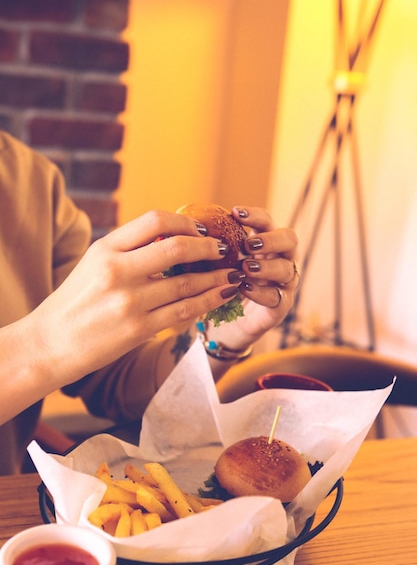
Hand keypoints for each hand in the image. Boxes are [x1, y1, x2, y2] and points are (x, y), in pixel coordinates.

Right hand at [32, 210, 245, 384]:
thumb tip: (174, 238)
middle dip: (208, 247)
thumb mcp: (94, 263)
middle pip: (177, 248)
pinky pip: (183, 311)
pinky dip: (207, 301)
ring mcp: (129, 301)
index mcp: (105, 248)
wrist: (50, 344)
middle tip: (223, 249)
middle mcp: (117, 271)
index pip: (155, 221)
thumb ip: (129, 249)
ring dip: (216, 277)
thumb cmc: (75, 301)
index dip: (185, 222)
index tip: (200, 229)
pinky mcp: (139, 329)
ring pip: (186, 283)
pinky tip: (220, 295)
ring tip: (232, 275)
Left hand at [209, 206, 298, 345]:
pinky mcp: (280, 307)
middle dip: (271, 239)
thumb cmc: (218, 287)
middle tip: (248, 245)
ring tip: (246, 268)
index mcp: (264, 244)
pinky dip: (261, 292)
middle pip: (290, 240)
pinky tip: (244, 288)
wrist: (223, 326)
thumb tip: (187, 226)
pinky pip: (278, 297)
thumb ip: (211, 247)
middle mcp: (279, 260)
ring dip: (266, 267)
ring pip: (286, 269)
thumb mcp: (213, 264)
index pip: (267, 222)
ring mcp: (283, 284)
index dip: (255, 215)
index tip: (235, 213)